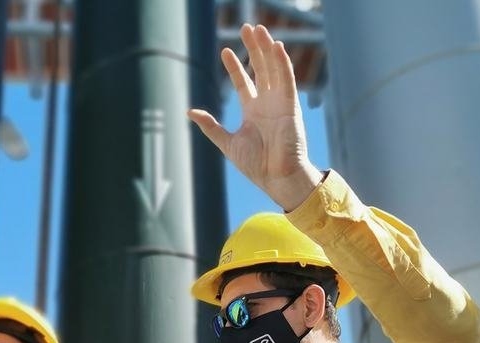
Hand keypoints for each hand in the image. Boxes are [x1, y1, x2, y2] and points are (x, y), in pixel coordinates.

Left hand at [187, 24, 322, 210]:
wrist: (276, 178)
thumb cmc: (256, 165)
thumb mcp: (227, 143)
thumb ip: (211, 126)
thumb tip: (189, 111)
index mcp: (253, 111)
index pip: (243, 82)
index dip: (235, 66)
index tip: (225, 51)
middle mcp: (267, 103)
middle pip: (259, 69)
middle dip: (253, 48)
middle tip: (246, 28)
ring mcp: (279, 103)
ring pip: (273, 69)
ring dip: (266, 49)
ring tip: (258, 29)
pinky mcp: (290, 106)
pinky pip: (287, 80)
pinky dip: (282, 63)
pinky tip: (276, 46)